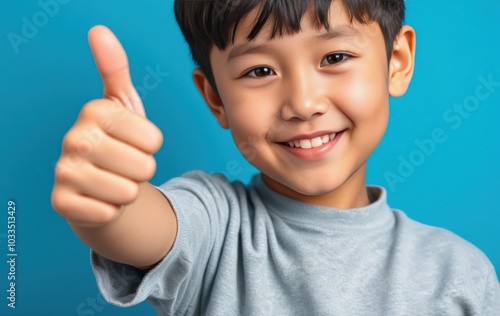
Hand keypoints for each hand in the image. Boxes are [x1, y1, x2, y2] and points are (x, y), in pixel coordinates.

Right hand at [51, 26, 162, 226]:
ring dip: (128, 191)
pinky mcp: (61, 202)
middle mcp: (74, 138)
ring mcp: (64, 171)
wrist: (99, 185)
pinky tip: (101, 199)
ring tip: (114, 181)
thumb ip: (115, 69)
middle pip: (144, 166)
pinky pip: (107, 213)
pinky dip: (112, 211)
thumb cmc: (118, 144)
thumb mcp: (123, 106)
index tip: (135, 143)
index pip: (154, 139)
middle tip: (125, 166)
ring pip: (127, 192)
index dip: (152, 147)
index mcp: (95, 112)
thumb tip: (99, 30)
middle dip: (143, 171)